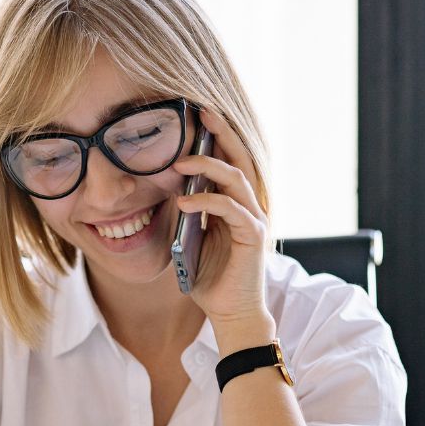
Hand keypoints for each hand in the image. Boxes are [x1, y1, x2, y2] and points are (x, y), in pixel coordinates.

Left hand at [173, 107, 270, 327]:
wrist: (230, 312)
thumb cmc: (211, 278)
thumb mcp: (193, 239)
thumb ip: (189, 214)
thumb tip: (171, 189)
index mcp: (235, 203)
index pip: (229, 161)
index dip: (217, 137)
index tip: (196, 115)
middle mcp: (249, 205)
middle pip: (239, 158)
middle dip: (221, 133)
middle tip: (200, 113)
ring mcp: (254, 219)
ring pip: (235, 178)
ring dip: (206, 166)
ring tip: (178, 163)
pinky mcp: (253, 236)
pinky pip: (231, 209)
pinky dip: (207, 201)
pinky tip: (184, 201)